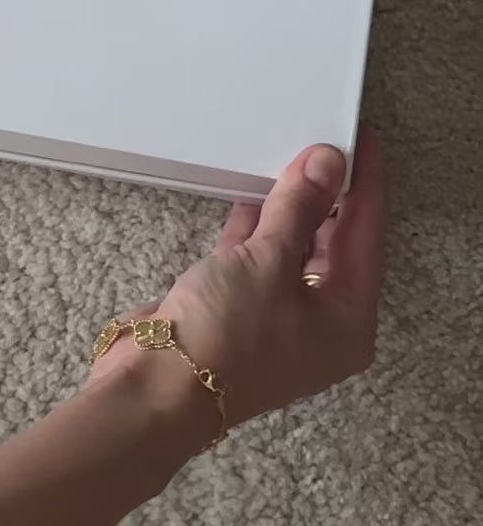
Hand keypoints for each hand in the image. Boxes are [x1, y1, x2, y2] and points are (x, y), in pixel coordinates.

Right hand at [89, 131, 383, 431]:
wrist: (159, 387)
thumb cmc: (228, 333)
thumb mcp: (270, 260)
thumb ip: (300, 207)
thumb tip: (328, 161)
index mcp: (349, 320)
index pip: (366, 236)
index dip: (364, 183)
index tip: (360, 138)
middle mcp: (322, 324)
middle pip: (336, 245)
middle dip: (328, 195)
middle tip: (322, 142)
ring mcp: (279, 320)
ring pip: (295, 251)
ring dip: (291, 209)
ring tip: (290, 156)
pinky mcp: (241, 313)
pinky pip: (259, 260)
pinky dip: (257, 229)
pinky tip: (249, 196)